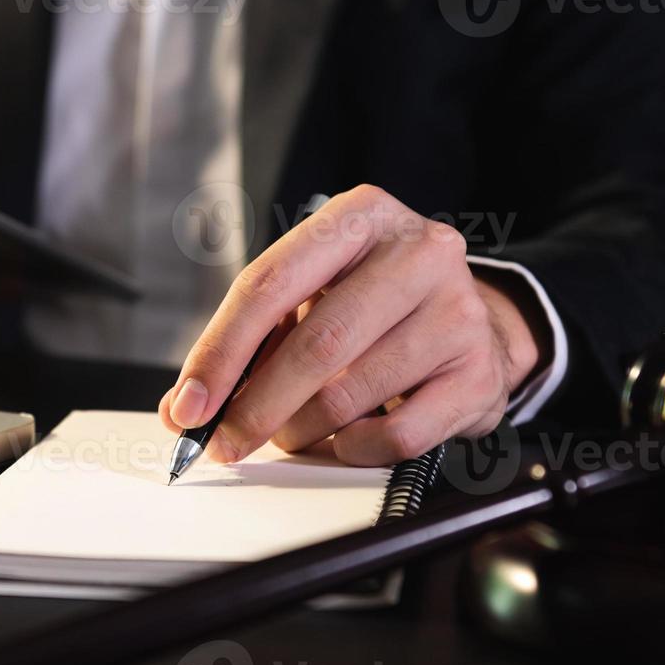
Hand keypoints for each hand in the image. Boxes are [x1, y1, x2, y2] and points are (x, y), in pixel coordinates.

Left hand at [159, 186, 545, 465]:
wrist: (478, 322)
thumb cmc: (375, 305)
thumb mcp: (314, 295)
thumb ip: (250, 343)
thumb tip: (184, 406)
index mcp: (360, 215)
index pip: (269, 284)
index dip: (220, 351)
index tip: (189, 405)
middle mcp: (417, 251)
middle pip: (316, 343)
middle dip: (255, 405)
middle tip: (224, 442)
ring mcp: (458, 310)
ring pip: (351, 393)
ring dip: (301, 430)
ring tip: (287, 434)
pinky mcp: (480, 372)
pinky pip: (398, 434)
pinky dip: (353, 449)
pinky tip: (343, 441)